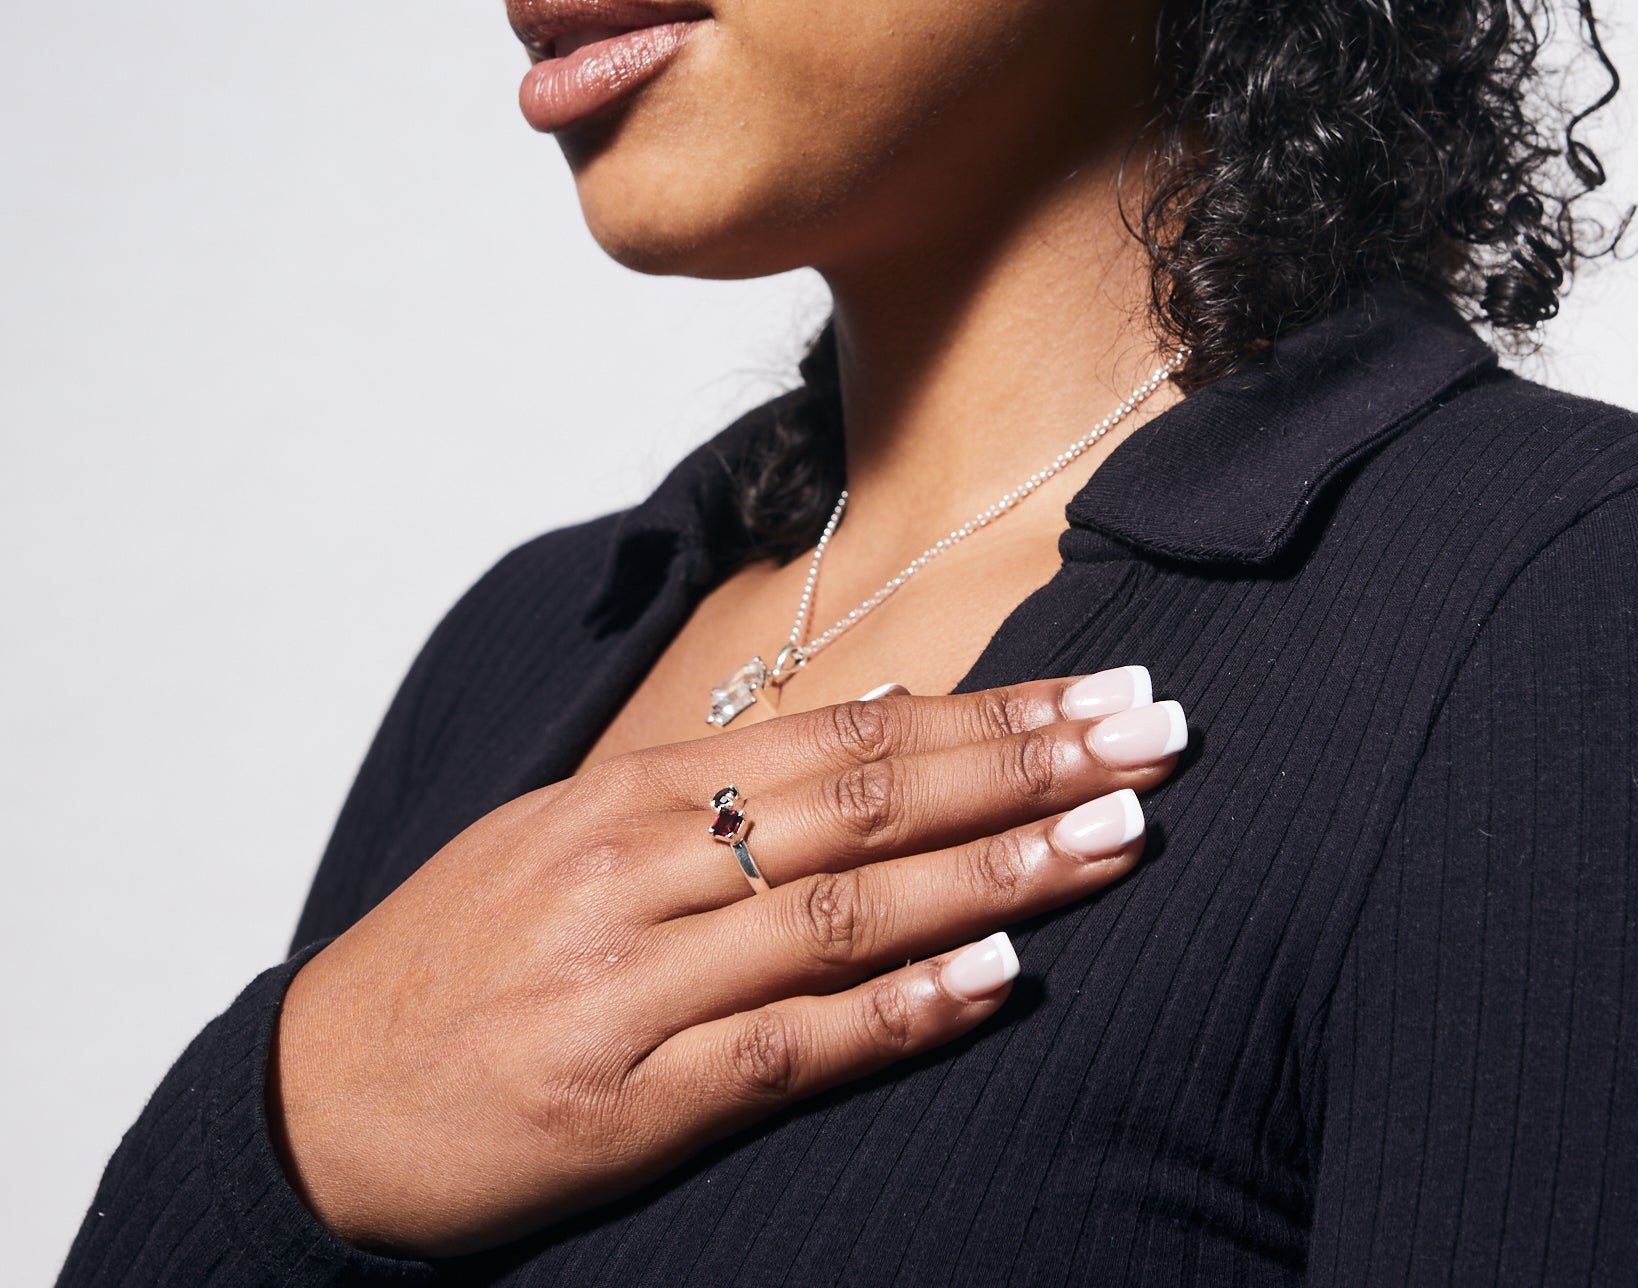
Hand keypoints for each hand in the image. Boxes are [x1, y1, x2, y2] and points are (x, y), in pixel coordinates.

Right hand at [269, 668, 1188, 1255]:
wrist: (320, 1097)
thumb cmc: (473, 947)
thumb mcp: (580, 829)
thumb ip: (730, 778)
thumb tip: (886, 709)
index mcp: (633, 792)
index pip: (850, 736)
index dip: (991, 712)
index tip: (1104, 692)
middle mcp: (640, 869)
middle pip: (870, 801)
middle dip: (1027, 763)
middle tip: (1158, 735)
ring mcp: (633, 986)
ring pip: (846, 910)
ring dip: (1000, 870)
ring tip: (1122, 836)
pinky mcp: (624, 1106)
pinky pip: (787, 1048)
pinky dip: (902, 1011)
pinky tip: (1004, 977)